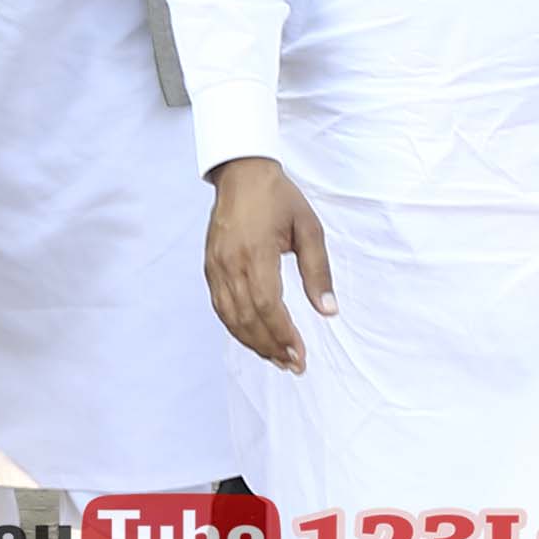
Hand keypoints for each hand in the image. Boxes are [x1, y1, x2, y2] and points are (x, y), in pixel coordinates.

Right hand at [203, 158, 338, 368]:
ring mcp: (216, 266)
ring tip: (277, 358)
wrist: (241, 174)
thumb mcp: (309, 228)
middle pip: (248, 318)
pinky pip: (221, 307)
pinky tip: (255, 339)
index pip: (268, 305)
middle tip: (293, 365)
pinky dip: (237, 328)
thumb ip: (319, 271)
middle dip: (271, 347)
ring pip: (232, 317)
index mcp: (256, 251)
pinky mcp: (210, 267)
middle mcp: (230, 263)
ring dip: (254, 343)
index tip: (300, 355)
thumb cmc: (278, 198)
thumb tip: (328, 310)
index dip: (283, 335)